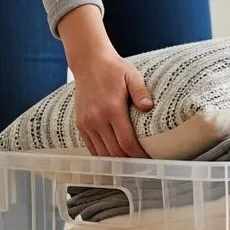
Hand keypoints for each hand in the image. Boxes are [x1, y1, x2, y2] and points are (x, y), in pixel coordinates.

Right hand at [59, 5, 151, 157]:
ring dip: (116, 162)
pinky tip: (114, 158)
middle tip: (143, 167)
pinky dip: (102, 155)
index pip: (126, 142)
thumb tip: (148, 107)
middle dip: (129, 162)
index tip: (149, 162)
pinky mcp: (79, 124)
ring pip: (101, 153)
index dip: (138, 156)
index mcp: (111, 109)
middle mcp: (96, 119)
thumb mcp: (132, 76)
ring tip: (131, 165)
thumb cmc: (114, 69)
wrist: (88, 62)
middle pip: (114, 152)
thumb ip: (141, 92)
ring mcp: (86, 123)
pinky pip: (91, 147)